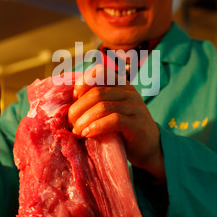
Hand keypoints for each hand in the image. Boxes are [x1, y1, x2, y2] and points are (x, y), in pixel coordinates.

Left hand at [68, 64, 164, 180]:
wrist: (148, 146)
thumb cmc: (122, 127)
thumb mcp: (110, 109)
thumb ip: (96, 101)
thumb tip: (68, 101)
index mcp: (121, 83)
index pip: (100, 71)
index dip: (83, 82)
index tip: (74, 98)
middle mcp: (129, 91)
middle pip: (97, 93)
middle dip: (78, 109)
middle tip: (70, 123)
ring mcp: (135, 106)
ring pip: (103, 107)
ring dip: (84, 120)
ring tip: (77, 132)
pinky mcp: (137, 123)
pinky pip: (113, 120)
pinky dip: (96, 127)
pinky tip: (88, 134)